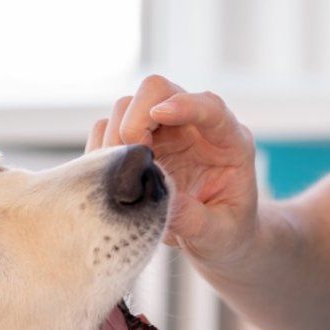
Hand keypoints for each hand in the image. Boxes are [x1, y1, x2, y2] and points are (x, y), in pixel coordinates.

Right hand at [86, 75, 259, 266]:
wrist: (217, 239)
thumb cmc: (227, 232)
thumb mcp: (219, 233)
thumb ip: (194, 219)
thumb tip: (159, 200)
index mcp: (228, 142)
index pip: (209, 107)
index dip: (184, 105)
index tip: (159, 114)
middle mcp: (192, 127)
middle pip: (157, 90)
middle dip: (135, 119)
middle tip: (133, 163)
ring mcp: (162, 133)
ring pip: (125, 108)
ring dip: (115, 139)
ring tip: (123, 180)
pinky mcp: (137, 145)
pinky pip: (106, 131)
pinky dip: (101, 151)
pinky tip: (112, 180)